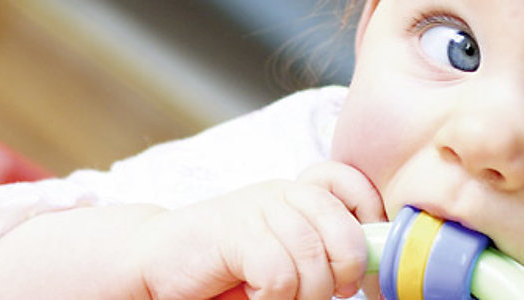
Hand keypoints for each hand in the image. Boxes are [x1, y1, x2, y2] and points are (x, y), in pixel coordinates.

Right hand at [136, 162, 381, 298]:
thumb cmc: (221, 267)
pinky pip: (280, 276)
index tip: (356, 267)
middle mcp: (282, 193)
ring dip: (305, 297)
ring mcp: (258, 209)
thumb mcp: (280, 254)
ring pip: (313, 262)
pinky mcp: (236, 232)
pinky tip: (255, 297)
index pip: (352, 184)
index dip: (369, 223)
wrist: (154, 261)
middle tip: (325, 295)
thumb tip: (366, 271)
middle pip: (345, 233)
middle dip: (343, 276)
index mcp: (297, 194)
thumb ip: (320, 252)